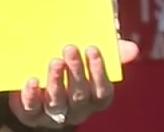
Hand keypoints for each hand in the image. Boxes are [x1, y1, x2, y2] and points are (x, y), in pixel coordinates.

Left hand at [8, 42, 137, 128]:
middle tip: (69, 49)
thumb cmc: (68, 70)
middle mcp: (75, 110)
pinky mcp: (30, 114)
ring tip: (55, 61)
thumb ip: (109, 54)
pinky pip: (32, 108)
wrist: (32, 83)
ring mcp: (52, 115)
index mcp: (92, 99)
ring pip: (57, 103)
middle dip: (76, 72)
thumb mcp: (87, 61)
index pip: (103, 92)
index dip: (99, 73)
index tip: (93, 49)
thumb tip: (132, 48)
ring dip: (57, 82)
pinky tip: (32, 80)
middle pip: (79, 96)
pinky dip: (32, 95)